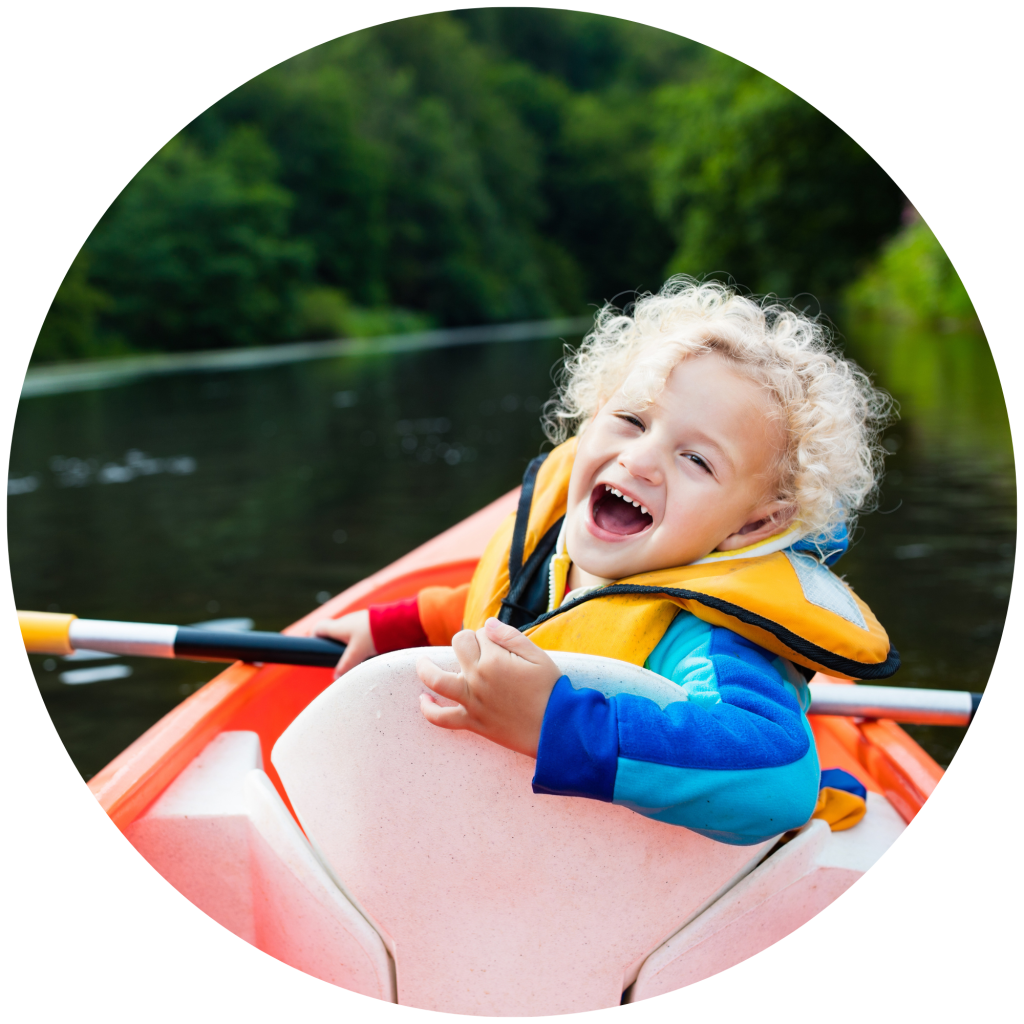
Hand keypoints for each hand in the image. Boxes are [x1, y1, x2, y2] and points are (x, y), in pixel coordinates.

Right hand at [313, 609, 376, 678]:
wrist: (396, 620)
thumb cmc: (373, 634)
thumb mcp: (357, 653)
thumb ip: (346, 665)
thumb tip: (335, 677)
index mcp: (338, 626)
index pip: (319, 628)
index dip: (314, 638)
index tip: (315, 650)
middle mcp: (346, 621)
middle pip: (332, 632)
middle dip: (332, 645)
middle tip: (335, 659)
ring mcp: (358, 620)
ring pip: (347, 633)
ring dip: (347, 644)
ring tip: (354, 658)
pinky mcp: (369, 622)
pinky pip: (359, 633)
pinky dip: (359, 641)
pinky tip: (367, 651)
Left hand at [416, 617, 561, 757]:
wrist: (556, 728)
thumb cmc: (550, 689)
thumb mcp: (537, 655)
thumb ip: (510, 636)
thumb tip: (487, 624)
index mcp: (494, 659)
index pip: (481, 633)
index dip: (491, 636)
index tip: (503, 645)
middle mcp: (478, 678)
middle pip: (459, 645)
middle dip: (469, 642)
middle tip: (482, 651)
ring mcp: (472, 701)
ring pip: (436, 679)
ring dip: (425, 668)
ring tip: (422, 663)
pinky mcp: (472, 722)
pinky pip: (441, 718)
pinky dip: (429, 709)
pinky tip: (424, 699)